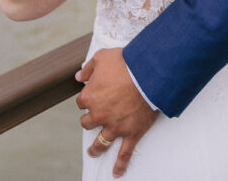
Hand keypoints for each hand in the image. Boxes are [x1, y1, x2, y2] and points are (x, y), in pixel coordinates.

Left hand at [76, 48, 158, 177]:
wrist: (148, 73)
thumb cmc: (126, 62)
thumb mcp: (103, 57)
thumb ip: (89, 67)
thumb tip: (79, 76)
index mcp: (90, 97)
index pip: (81, 102)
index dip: (88, 98)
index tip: (94, 94)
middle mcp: (99, 115)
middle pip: (88, 122)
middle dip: (90, 119)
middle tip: (96, 116)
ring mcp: (114, 126)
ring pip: (101, 142)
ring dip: (96, 148)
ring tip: (93, 152)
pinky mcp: (131, 133)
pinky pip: (124, 153)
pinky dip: (120, 165)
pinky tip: (117, 172)